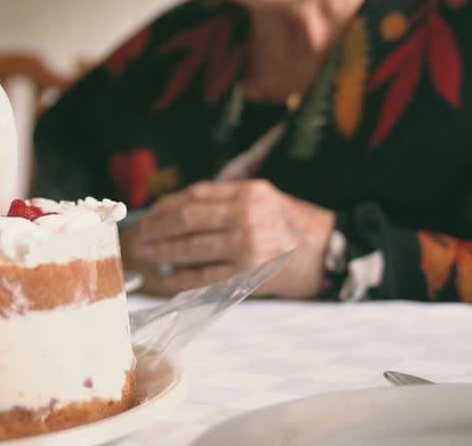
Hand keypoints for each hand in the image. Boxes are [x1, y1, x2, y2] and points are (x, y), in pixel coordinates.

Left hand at [124, 180, 335, 298]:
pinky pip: (205, 276)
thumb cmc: (294, 225)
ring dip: (164, 250)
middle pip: (188, 218)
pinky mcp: (247, 273)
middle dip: (159, 227)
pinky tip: (168, 278)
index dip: (168, 204)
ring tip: (148, 254)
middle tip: (142, 234)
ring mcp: (246, 244)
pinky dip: (183, 277)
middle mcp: (245, 214)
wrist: (329, 253)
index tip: (151, 213)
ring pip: (192, 247)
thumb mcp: (265, 198)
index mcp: (248, 192)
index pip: (196, 194)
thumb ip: (228, 199)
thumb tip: (180, 209)